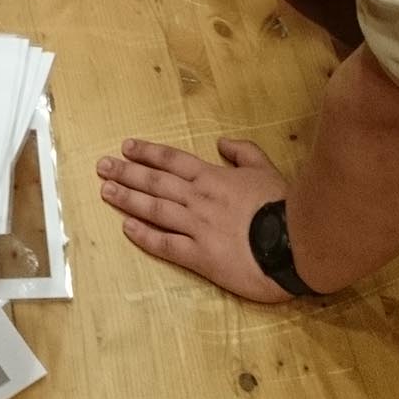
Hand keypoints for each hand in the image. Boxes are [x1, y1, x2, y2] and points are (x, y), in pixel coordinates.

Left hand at [96, 136, 292, 302]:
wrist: (295, 242)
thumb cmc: (282, 205)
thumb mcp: (265, 167)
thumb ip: (242, 152)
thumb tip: (221, 142)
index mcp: (212, 177)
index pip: (172, 160)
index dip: (147, 153)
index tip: (126, 148)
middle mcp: (198, 199)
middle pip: (155, 182)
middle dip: (127, 173)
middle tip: (102, 167)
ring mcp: (197, 227)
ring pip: (154, 209)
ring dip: (127, 200)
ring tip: (105, 192)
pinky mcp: (201, 257)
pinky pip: (166, 244)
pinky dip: (145, 236)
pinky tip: (127, 228)